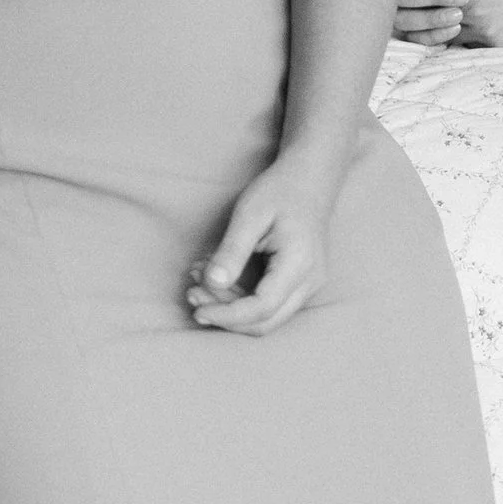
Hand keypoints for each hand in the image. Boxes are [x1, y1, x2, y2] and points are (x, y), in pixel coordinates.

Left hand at [186, 146, 340, 335]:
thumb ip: (231, 251)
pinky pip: (269, 305)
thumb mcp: (249, 214)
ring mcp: (309, 286)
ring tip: (198, 280)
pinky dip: (240, 298)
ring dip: (230, 307)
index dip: (227, 315)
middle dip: (226, 316)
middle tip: (192, 295)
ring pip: (267, 317)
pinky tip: (217, 279)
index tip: (197, 309)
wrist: (309, 181)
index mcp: (299, 263)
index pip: (262, 307)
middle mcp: (310, 281)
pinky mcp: (300, 285)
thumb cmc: (279, 192)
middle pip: (266, 322)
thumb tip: (211, 283)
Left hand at [396, 0, 502, 48]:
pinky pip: (461, 44)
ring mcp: (481, 25)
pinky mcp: (493, 43)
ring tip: (417, 21)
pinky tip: (450, 32)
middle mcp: (469, 0)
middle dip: (405, 8)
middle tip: (392, 7)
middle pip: (417, 9)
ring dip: (426, 26)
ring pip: (437, 30)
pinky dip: (453, 38)